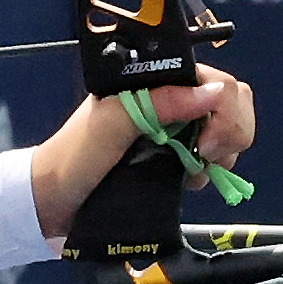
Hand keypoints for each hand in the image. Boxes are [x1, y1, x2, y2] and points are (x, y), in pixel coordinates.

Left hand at [27, 59, 260, 236]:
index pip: (215, 79)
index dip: (224, 109)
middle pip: (230, 101)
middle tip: (204, 159)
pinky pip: (212, 154)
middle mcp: (169, 100)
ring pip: (227, 128)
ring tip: (194, 174)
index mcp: (154, 82)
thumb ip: (159, 103)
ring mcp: (174, 129)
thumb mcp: (111, 125)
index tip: (208, 143)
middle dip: (230, 130)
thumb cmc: (73, 159)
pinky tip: (191, 181)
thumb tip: (214, 93)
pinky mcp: (174, 157)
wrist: (51, 204)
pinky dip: (212, 167)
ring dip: (223, 152)